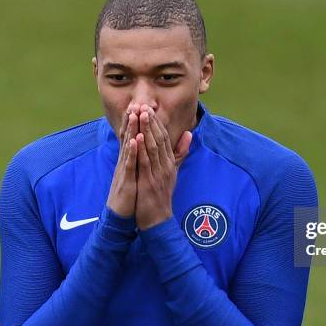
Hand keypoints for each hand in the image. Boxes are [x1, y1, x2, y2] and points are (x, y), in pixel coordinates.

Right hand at [106, 109, 138, 217]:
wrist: (121, 214)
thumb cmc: (131, 193)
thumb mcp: (138, 174)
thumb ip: (143, 160)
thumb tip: (145, 149)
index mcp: (130, 159)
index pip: (134, 137)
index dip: (137, 123)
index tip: (142, 106)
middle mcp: (125, 161)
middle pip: (129, 137)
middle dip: (132, 120)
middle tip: (136, 102)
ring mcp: (124, 169)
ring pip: (127, 147)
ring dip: (131, 131)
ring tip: (134, 115)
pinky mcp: (125, 180)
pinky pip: (128, 164)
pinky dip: (131, 152)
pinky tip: (134, 142)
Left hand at [135, 105, 191, 228]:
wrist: (158, 220)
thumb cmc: (162, 196)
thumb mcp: (173, 172)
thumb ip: (179, 153)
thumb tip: (189, 133)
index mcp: (170, 163)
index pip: (165, 138)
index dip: (157, 122)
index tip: (150, 108)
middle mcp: (166, 166)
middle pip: (159, 139)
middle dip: (151, 121)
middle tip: (145, 105)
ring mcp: (158, 173)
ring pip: (152, 147)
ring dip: (146, 130)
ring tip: (141, 114)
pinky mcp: (149, 182)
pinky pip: (145, 163)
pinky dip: (140, 149)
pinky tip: (136, 137)